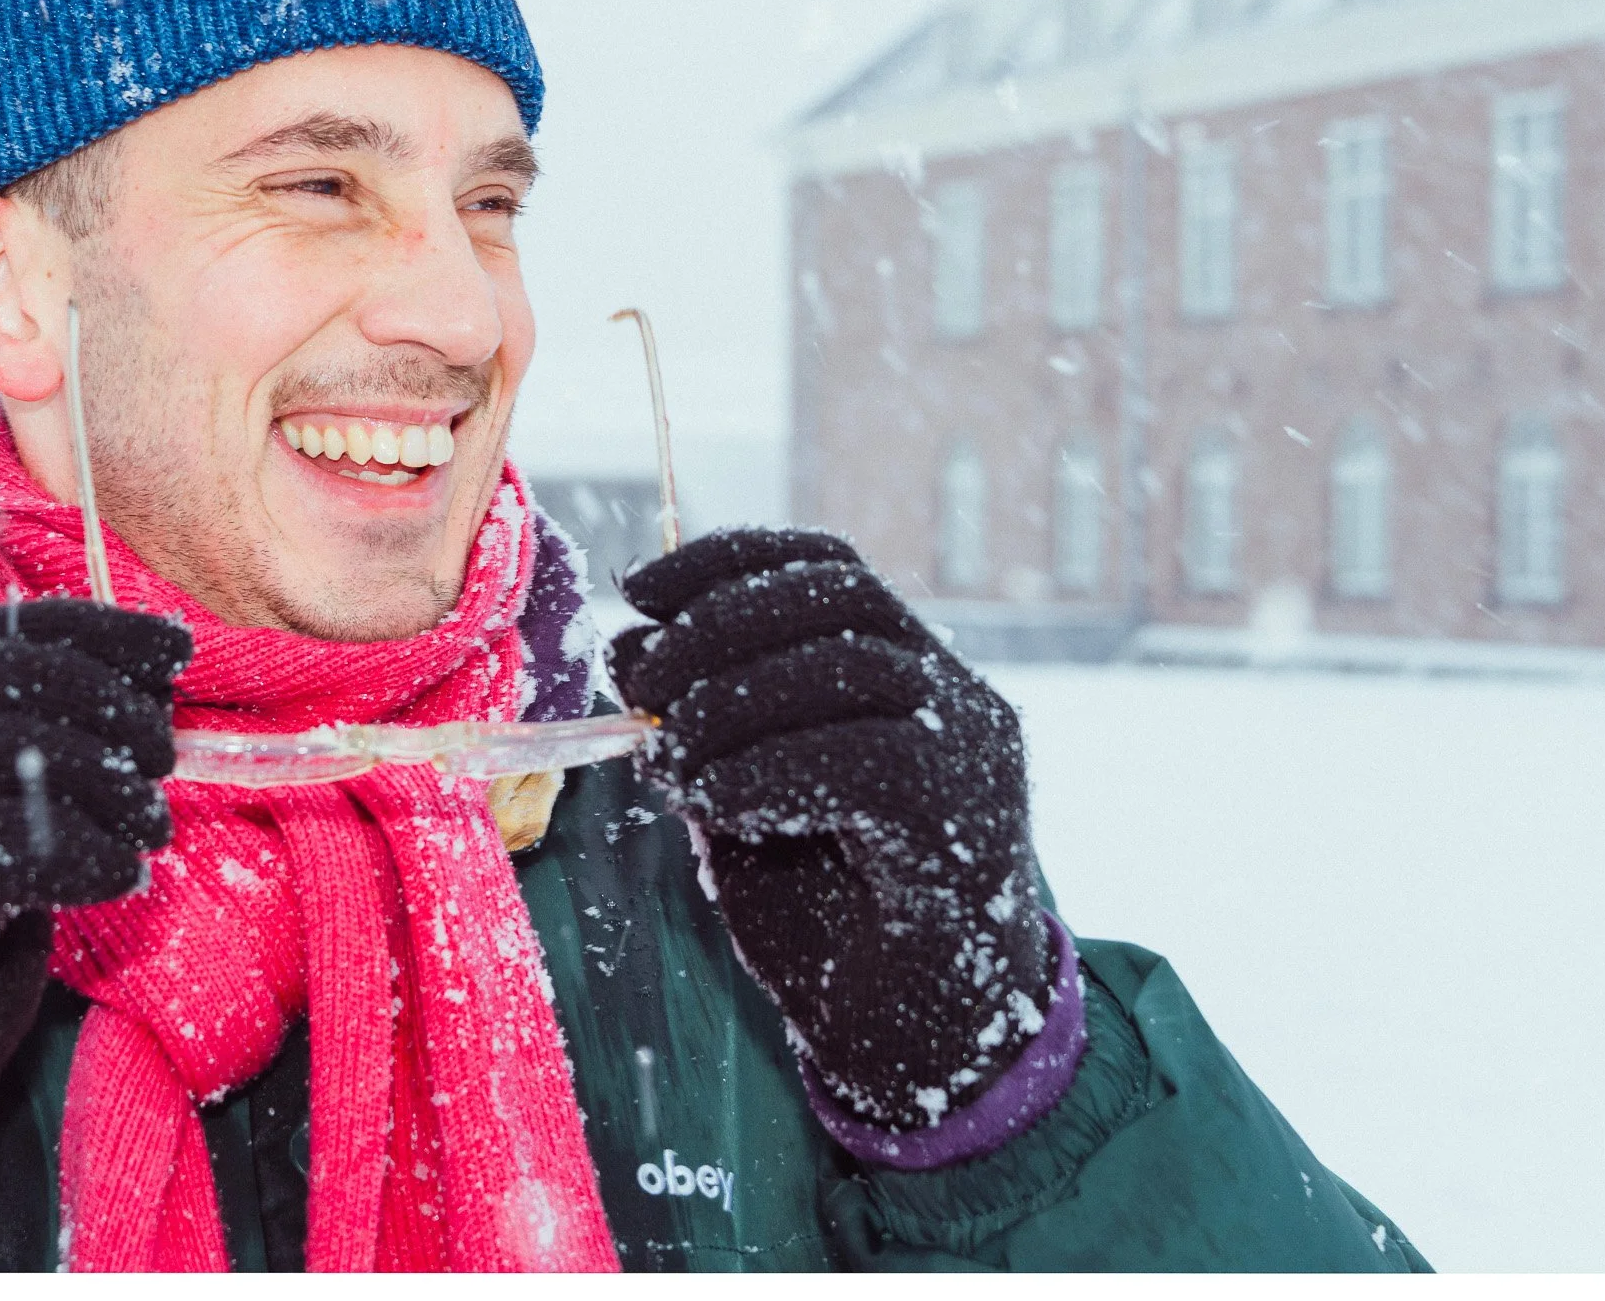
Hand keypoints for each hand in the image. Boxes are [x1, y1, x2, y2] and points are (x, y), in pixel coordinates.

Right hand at [0, 598, 187, 1188]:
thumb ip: (3, 771)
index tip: (170, 646)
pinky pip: (10, 849)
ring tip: (151, 821)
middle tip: (162, 748)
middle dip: (95, 697)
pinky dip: (87, 853)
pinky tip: (118, 878)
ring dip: (104, 779)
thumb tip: (135, 695)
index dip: (75, 633)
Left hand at [608, 529, 1051, 1133]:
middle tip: (647, 683)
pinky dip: (771, 769)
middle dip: (722, 621)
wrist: (915, 1045)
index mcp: (906, 675)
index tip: (639, 585)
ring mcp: (975, 757)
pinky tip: (722, 803)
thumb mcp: (741, 801)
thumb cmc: (831, 922)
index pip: (828, 567)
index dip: (729, 559)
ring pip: (856, 664)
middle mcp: (955, 699)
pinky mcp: (968, 824)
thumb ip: (701, 725)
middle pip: (842, 596)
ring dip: (736, 699)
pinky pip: (867, 759)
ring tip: (677, 756)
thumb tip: (629, 647)